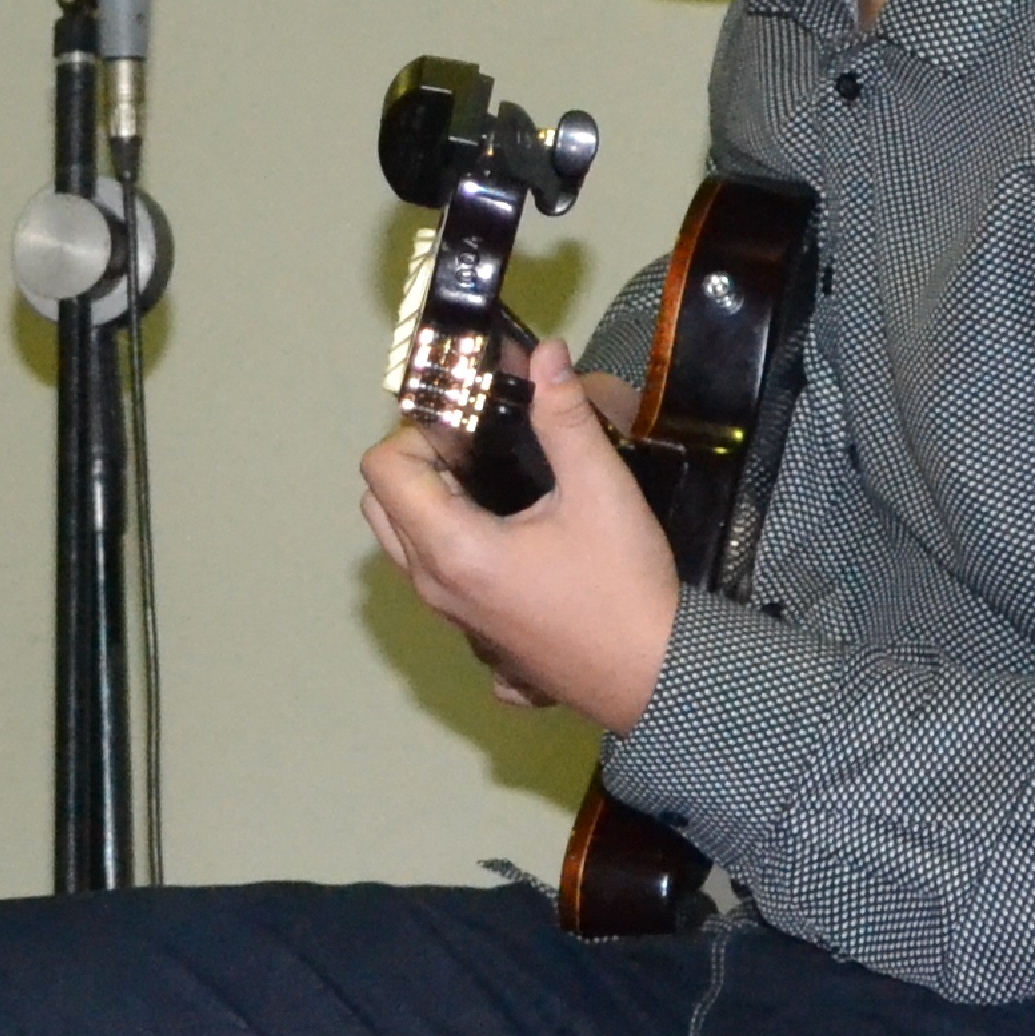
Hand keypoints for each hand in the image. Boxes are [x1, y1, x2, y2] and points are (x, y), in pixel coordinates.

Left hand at [362, 336, 680, 728]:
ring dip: (433, 504)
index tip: (473, 426)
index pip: (383, 468)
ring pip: (404, 544)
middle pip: (381, 504)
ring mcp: (451, 618)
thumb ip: (566, 418)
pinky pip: (435, 578)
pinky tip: (513, 537)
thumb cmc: (624, 589)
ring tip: (499, 488)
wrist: (653, 680)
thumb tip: (547, 355)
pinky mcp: (475, 637)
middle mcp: (435, 587)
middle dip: (419, 464)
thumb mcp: (602, 491)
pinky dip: (452, 544)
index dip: (419, 433)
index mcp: (451, 549)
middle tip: (483, 449)